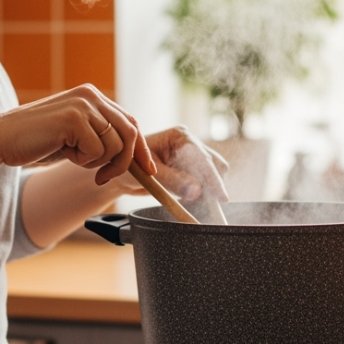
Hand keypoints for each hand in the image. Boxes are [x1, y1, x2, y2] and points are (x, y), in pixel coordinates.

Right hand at [0, 85, 155, 184]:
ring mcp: (83, 105)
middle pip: (130, 133)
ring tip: (71, 155)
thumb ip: (99, 135)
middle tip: (102, 177)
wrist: (0, 139)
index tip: (146, 170)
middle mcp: (91, 95)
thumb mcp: (74, 134)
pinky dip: (82, 161)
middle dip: (123, 162)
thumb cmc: (35, 141)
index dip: (141, 148)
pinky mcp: (74, 119)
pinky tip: (62, 151)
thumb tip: (131, 156)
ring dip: (96, 161)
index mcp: (92, 96)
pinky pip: (96, 152)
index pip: (130, 121)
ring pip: (115, 146)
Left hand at [113, 126, 229, 201]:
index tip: (221, 197)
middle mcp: (189, 143)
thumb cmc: (130, 168)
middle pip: (214, 163)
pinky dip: (202, 193)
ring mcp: (191, 155)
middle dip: (214, 184)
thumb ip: (174, 181)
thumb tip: (197, 191)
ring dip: (208, 190)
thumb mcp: (150, 175)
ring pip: (213, 173)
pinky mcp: (190, 168)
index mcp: (180, 136)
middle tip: (210, 206)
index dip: (213, 179)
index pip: (203, 158)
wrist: (122, 174)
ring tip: (195, 205)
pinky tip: (190, 202)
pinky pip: (204, 182)